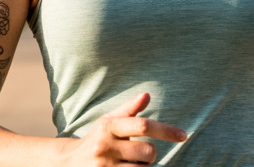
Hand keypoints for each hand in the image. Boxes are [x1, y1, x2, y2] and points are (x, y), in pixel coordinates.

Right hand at [60, 93, 185, 164]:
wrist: (69, 163)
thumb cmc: (97, 139)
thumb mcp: (108, 122)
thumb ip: (129, 110)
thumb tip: (147, 95)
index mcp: (108, 126)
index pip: (143, 125)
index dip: (166, 130)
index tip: (183, 135)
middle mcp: (105, 145)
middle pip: (148, 151)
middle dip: (150, 154)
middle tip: (138, 154)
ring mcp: (104, 166)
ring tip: (128, 163)